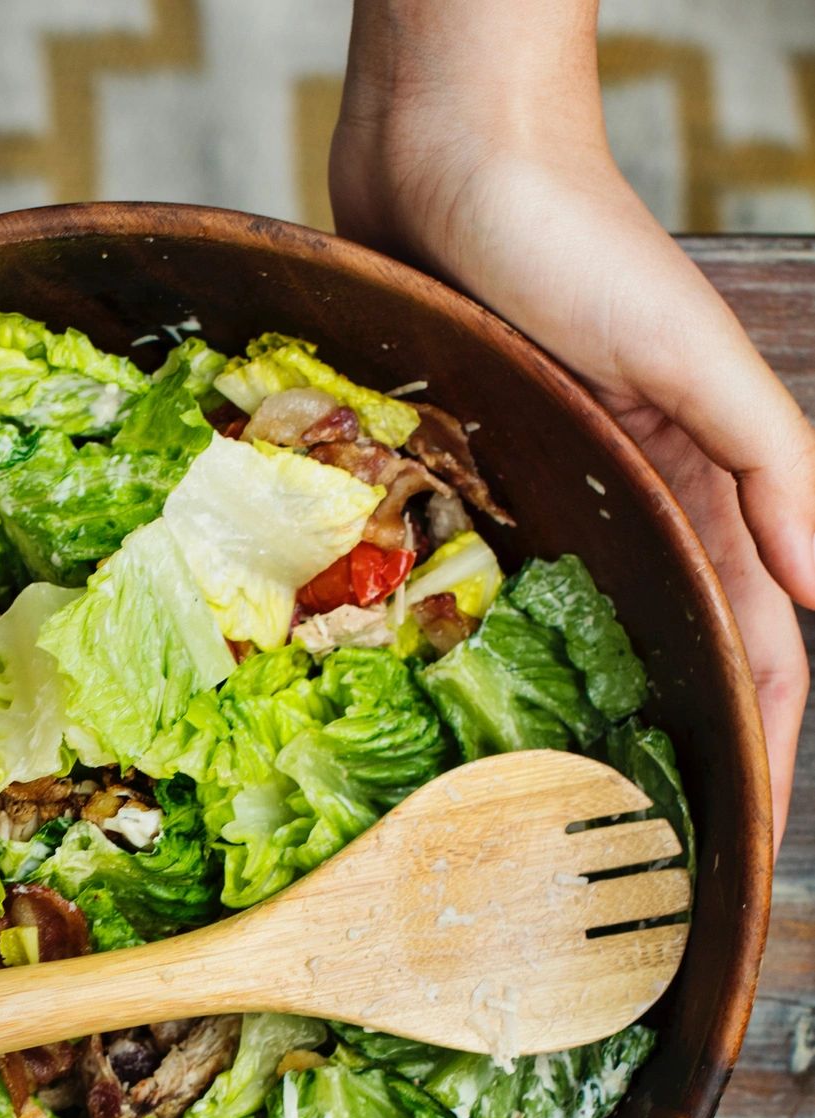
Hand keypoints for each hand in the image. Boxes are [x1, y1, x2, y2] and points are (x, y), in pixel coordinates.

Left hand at [332, 0, 810, 847]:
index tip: (736, 826)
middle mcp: (631, 492)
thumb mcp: (690, 351)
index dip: (760, 727)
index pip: (756, 632)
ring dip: (596, 701)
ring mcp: (548, 484)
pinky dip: (501, 635)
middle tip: (646, 846)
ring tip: (566, 798)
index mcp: (703, 475)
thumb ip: (772, 459)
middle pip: (673, 642)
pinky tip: (481, 695)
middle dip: (681, 736)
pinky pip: (492, 570)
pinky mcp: (470, 467)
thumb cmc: (575, 240)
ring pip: (589, 618)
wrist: (453, 162)